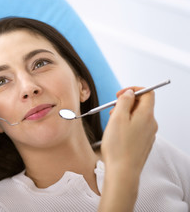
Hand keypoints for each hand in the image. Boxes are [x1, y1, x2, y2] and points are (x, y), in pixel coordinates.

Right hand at [98, 87, 157, 211]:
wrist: (123, 172)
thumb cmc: (118, 147)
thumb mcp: (117, 117)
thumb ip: (125, 101)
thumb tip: (130, 93)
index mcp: (146, 115)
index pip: (147, 93)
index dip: (133, 90)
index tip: (120, 95)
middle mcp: (151, 124)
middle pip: (142, 105)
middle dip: (127, 103)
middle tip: (113, 110)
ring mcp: (148, 134)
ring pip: (138, 117)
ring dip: (126, 114)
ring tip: (113, 123)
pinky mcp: (144, 143)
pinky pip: (137, 127)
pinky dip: (127, 125)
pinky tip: (117, 134)